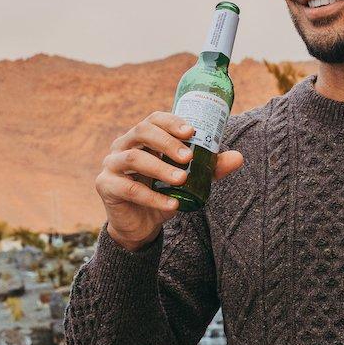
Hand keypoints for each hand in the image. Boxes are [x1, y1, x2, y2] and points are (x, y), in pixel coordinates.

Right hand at [94, 111, 244, 250]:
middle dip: (167, 142)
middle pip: (141, 132)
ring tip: (182, 180)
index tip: (191, 131)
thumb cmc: (162, 194)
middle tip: (188, 157)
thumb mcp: (188, 181)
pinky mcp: (105, 186)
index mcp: (141, 138)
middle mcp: (122, 146)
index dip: (171, 122)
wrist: (140, 225)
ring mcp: (111, 165)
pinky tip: (172, 206)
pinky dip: (153, 197)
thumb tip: (237, 157)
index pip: (153, 119)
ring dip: (160, 167)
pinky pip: (129, 188)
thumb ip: (208, 169)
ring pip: (133, 158)